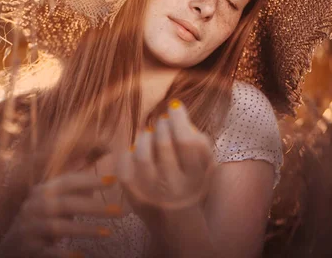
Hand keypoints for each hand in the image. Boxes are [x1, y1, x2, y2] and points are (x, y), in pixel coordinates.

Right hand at [0, 171, 120, 257]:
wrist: (9, 249)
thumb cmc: (38, 222)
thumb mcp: (52, 203)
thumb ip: (73, 191)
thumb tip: (102, 178)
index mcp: (41, 191)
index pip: (67, 181)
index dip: (90, 180)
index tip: (113, 181)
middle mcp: (33, 207)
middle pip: (65, 204)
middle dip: (94, 207)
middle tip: (119, 211)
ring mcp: (29, 228)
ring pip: (58, 227)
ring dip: (85, 229)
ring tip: (107, 233)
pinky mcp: (29, 249)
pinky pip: (49, 251)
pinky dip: (65, 253)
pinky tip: (81, 255)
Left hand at [116, 99, 214, 228]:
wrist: (176, 224)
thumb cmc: (191, 184)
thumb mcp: (206, 168)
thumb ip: (199, 140)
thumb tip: (175, 107)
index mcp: (195, 178)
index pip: (187, 141)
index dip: (179, 118)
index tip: (175, 106)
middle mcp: (173, 187)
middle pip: (164, 144)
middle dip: (162, 124)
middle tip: (162, 119)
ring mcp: (151, 192)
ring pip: (142, 153)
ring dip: (145, 136)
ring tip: (149, 133)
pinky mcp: (132, 194)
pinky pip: (125, 163)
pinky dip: (129, 150)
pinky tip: (136, 148)